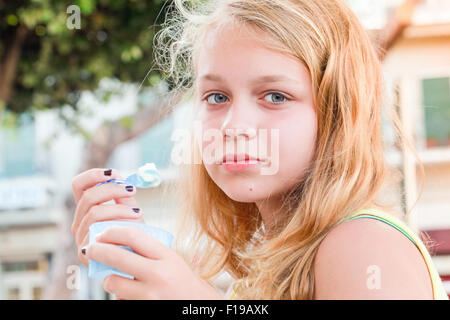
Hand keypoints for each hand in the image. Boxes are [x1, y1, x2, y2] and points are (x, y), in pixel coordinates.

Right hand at [71, 168, 144, 266]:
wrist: (138, 259)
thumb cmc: (134, 233)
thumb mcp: (129, 209)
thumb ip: (122, 194)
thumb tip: (117, 175)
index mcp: (86, 208)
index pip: (79, 185)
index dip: (93, 175)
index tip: (113, 173)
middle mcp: (79, 222)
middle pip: (87, 197)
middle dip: (112, 189)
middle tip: (132, 189)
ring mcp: (81, 237)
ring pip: (94, 213)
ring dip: (119, 208)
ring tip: (137, 210)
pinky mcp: (86, 252)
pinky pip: (98, 230)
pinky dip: (119, 222)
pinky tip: (134, 222)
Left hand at [82, 225, 224, 299]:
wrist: (197, 307)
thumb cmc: (182, 281)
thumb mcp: (172, 260)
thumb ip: (149, 249)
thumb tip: (119, 235)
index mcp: (167, 256)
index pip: (133, 235)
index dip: (112, 231)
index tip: (103, 232)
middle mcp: (159, 274)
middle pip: (117, 256)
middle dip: (97, 250)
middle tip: (90, 248)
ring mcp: (150, 295)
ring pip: (112, 282)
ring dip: (107, 279)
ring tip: (112, 278)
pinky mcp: (143, 308)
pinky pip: (119, 300)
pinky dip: (119, 297)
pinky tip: (128, 294)